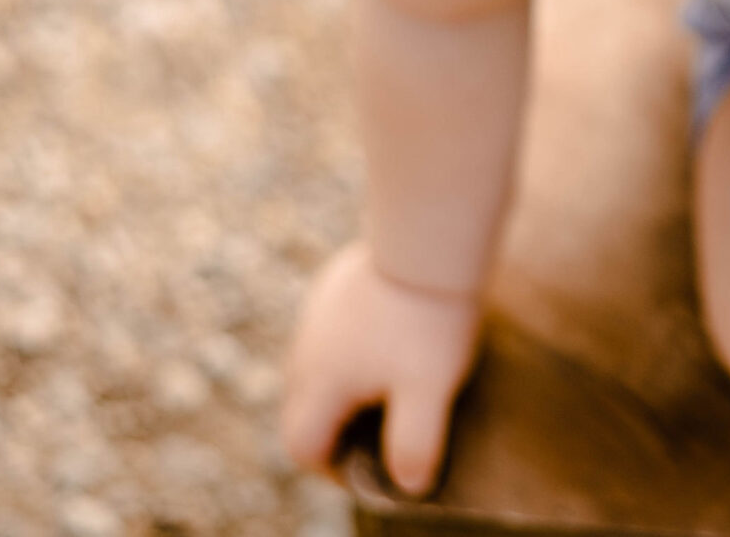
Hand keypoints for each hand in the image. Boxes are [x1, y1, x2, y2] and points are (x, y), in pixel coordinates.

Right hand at [279, 243, 482, 495]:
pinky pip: (329, 333)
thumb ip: (414, 442)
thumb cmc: (429, 320)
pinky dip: (349, 350)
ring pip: (313, 369)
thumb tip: (409, 488)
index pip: (301, 446)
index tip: (368, 467)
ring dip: (340, 389)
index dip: (329, 469)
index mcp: (321, 383)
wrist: (428, 242)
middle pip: (301, 410)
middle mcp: (307, 352)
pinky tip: (389, 339)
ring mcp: (315, 316)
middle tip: (377, 433)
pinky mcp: (332, 287)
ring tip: (387, 388)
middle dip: (331, 431)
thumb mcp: (428, 389)